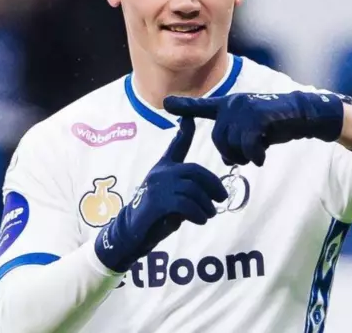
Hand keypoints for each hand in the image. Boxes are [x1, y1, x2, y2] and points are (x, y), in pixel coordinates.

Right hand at [94, 117, 227, 272]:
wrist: (130, 234)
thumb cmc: (154, 216)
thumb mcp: (171, 198)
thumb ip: (185, 189)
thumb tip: (209, 195)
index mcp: (164, 168)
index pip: (177, 145)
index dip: (185, 131)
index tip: (190, 118)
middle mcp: (161, 173)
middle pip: (195, 171)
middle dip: (213, 185)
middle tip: (221, 199)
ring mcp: (158, 186)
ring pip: (193, 189)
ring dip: (206, 205)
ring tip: (209, 214)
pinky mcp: (157, 202)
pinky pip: (185, 204)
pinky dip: (198, 213)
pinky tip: (201, 220)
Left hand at [164, 92, 343, 166]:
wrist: (304, 115)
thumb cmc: (278, 124)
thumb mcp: (253, 131)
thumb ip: (236, 140)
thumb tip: (227, 158)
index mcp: (230, 106)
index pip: (203, 106)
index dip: (184, 106)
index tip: (166, 103)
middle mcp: (234, 104)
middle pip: (219, 140)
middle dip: (233, 153)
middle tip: (250, 154)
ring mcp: (245, 108)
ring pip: (233, 145)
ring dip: (246, 155)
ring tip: (259, 151)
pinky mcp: (257, 116)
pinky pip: (247, 146)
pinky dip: (255, 155)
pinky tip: (263, 154)